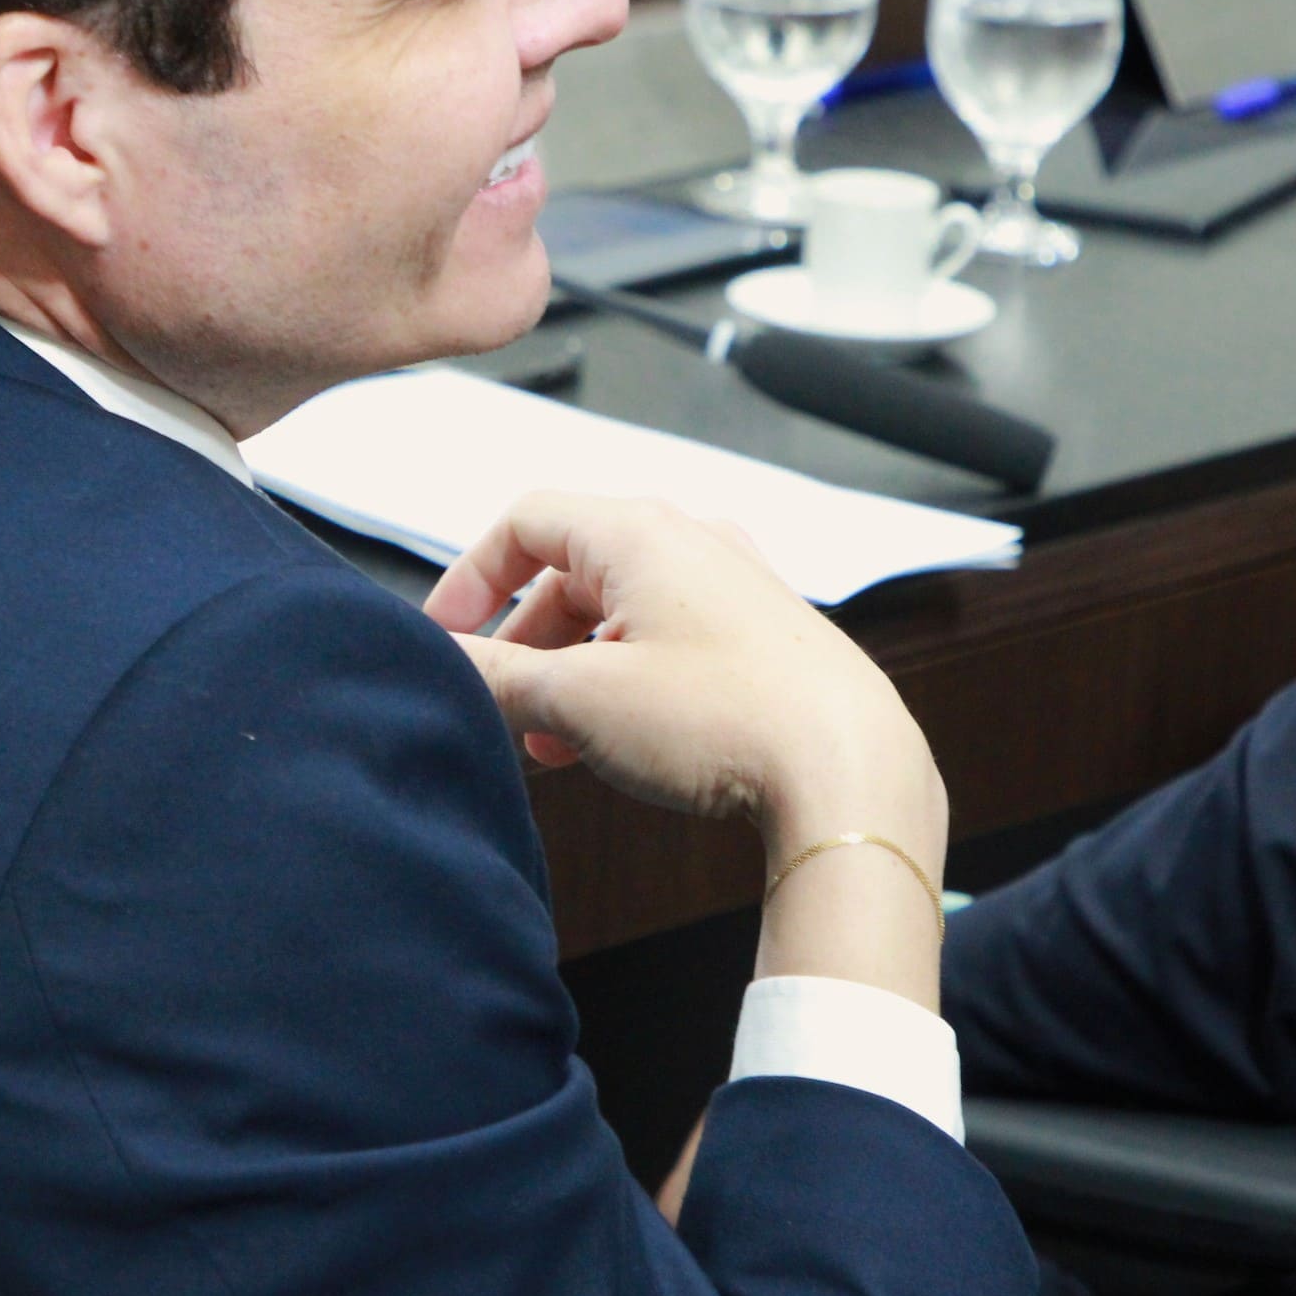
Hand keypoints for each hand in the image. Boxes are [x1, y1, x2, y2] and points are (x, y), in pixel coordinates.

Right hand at [426, 493, 947, 1002]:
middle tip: (501, 705)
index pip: (526, 522)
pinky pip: (671, 642)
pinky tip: (617, 748)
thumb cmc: (724, 719)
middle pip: (573, 571)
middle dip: (524, 642)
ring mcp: (736, 587)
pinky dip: (626, 682)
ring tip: (553, 743)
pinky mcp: (767, 638)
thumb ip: (498, 675)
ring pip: (622, 613)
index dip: (470, 578)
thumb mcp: (580, 699)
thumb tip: (445, 662)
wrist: (850, 773)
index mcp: (640, 532)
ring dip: (573, 671)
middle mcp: (693, 542)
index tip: (446, 637)